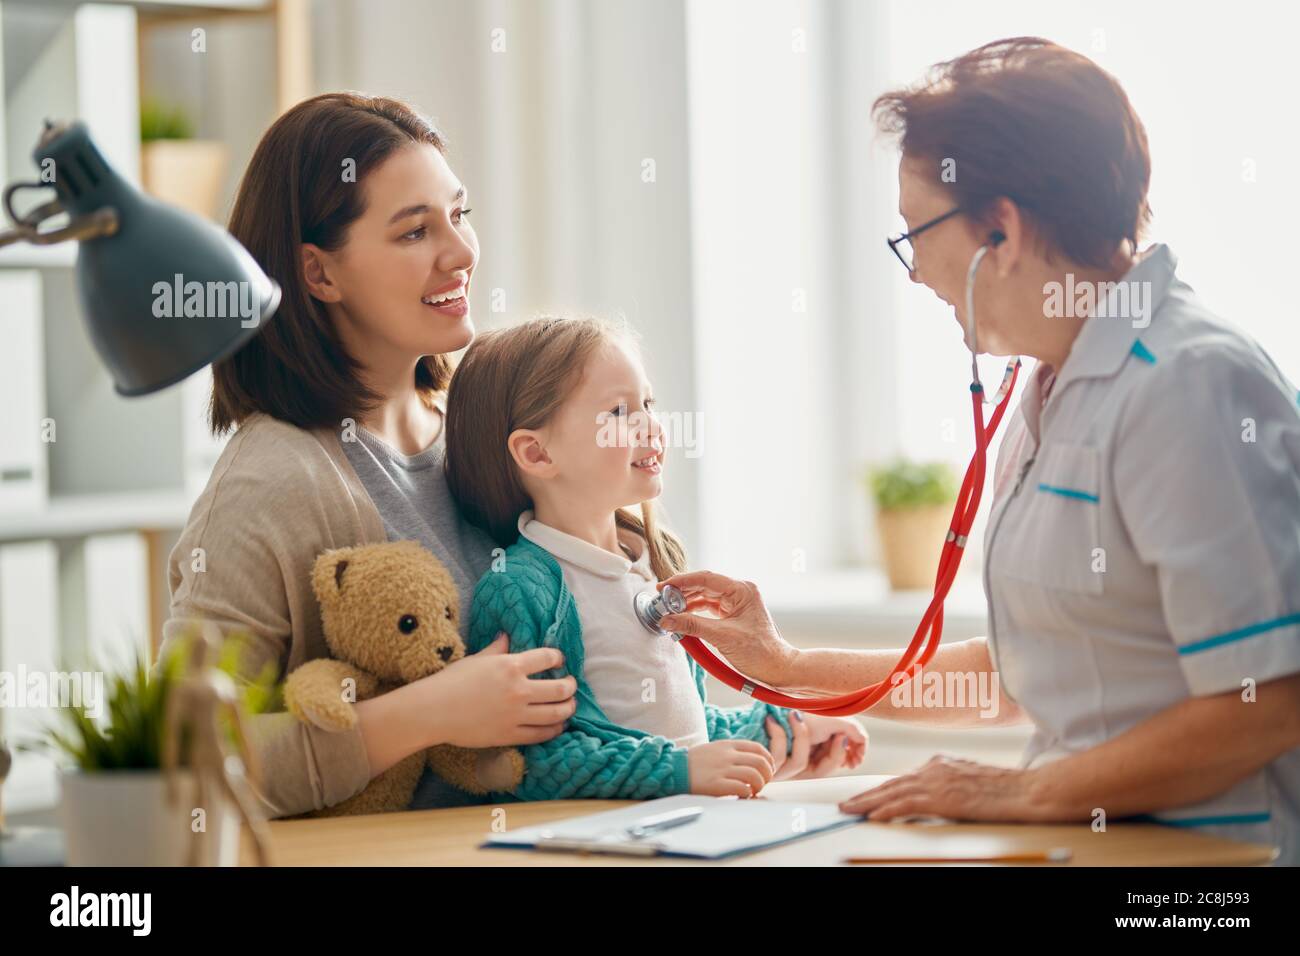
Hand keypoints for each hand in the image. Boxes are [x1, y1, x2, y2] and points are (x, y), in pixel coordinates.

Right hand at [422, 633, 576, 748]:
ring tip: (570, 705)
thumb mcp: (476, 659)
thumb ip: (496, 649)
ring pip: (556, 713)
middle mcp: (519, 690)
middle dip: (571, 686)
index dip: (558, 658)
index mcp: (511, 666)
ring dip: (568, 708)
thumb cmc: (451, 681)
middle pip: (560, 688)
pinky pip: (541, 734)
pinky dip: (554, 730)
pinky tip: (557, 726)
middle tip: (571, 685)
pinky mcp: (510, 735)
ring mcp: (516, 714)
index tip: (560, 661)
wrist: (433, 711)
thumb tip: (506, 635)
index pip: (547, 658)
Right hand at [655, 571, 798, 686]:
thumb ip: (692, 626)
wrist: (777, 669)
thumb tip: (667, 620)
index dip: (682, 581)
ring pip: (705, 597)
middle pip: (704, 586)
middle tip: (662, 599)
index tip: (664, 586)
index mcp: (742, 590)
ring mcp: (736, 603)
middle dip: (682, 592)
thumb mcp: (722, 637)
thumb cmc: (760, 652)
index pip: (706, 579)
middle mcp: (740, 592)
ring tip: (669, 609)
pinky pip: (709, 609)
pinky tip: (681, 617)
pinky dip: (694, 613)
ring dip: (686, 603)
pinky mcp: (732, 615)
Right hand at [687, 739, 775, 797]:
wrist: (674, 770)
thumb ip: (733, 752)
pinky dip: (747, 793)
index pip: (758, 749)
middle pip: (760, 762)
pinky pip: (742, 788)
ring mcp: (722, 769)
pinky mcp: (716, 784)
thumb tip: (754, 762)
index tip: (767, 770)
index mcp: (728, 745)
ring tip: (753, 791)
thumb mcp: (715, 749)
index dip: (768, 760)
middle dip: (767, 775)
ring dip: (759, 785)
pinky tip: (742, 795)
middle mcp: (727, 755)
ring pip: (755, 775)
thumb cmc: (696, 763)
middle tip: (762, 783)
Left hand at [765, 713, 867, 780]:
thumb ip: (847, 728)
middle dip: (833, 753)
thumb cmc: (787, 708)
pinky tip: (772, 720)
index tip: (850, 748)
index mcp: (809, 752)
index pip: (830, 765)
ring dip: (801, 736)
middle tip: (839, 735)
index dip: (843, 758)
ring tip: (796, 715)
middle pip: (820, 770)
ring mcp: (778, 764)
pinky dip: (778, 734)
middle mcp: (794, 762)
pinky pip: (776, 755)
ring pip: (799, 762)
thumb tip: (861, 739)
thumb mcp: (823, 716)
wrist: (752, 707)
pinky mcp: (764, 761)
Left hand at [837, 755, 1039, 821]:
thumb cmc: (1009, 790)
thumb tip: (937, 796)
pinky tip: (872, 817)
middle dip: (866, 795)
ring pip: (893, 792)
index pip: (904, 779)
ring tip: (849, 811)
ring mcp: (939, 780)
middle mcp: (935, 767)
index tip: (864, 797)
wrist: (1030, 791)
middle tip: (845, 804)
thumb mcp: (973, 782)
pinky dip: (887, 810)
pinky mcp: (944, 796)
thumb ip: (951, 785)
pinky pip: (907, 804)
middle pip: (892, 783)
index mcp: (941, 763)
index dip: (881, 789)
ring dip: (868, 803)